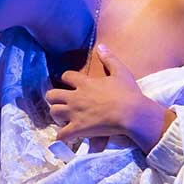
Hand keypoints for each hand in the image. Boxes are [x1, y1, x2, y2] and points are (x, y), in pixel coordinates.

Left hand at [46, 44, 175, 153]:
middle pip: (52, 95)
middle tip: (60, 102)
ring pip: (53, 112)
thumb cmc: (127, 93)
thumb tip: (101, 46)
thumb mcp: (120, 72)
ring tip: (63, 118)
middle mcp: (75, 97)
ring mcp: (75, 113)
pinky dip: (62, 136)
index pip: (66, 76)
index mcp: (85, 83)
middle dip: (53, 98)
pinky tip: (66, 136)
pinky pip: (62, 134)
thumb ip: (109, 59)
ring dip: (56, 115)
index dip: (66, 79)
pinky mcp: (78, 128)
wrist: (131, 114)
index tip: (69, 83)